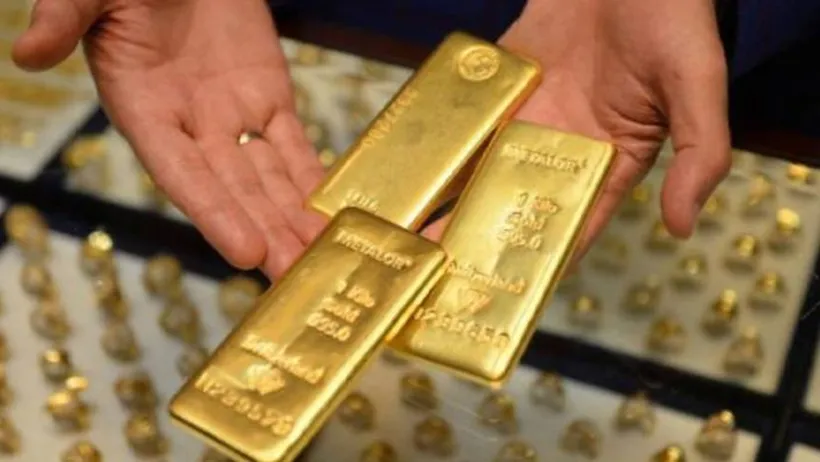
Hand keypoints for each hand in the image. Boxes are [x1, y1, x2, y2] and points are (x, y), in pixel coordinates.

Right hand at [13, 0, 325, 277]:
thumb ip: (65, 18)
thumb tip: (26, 54)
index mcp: (145, 112)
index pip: (182, 175)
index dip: (215, 214)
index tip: (247, 252)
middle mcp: (192, 128)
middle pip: (234, 191)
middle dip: (266, 233)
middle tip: (297, 275)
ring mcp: (234, 117)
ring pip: (270, 178)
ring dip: (295, 218)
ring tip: (322, 254)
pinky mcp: (269, 98)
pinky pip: (296, 145)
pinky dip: (313, 178)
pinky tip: (330, 212)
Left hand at [425, 0, 730, 261]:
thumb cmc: (674, 17)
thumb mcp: (699, 85)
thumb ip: (701, 154)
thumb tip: (684, 227)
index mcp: (609, 162)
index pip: (571, 226)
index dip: (537, 264)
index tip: (499, 299)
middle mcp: (562, 148)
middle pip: (512, 206)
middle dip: (475, 240)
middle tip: (431, 279)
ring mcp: (528, 117)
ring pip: (482, 169)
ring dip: (447, 201)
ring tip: (406, 239)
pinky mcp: (504, 86)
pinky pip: (469, 119)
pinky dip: (441, 144)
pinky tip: (406, 172)